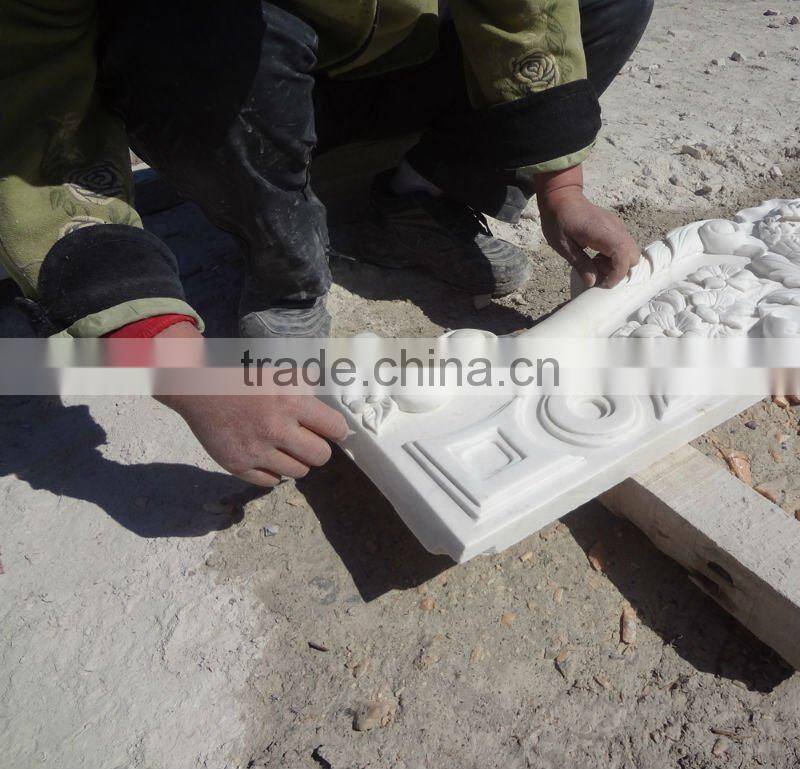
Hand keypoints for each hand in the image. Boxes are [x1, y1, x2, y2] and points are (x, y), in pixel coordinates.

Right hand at [154, 322, 347, 486]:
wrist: (199, 390)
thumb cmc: (243, 379)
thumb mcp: (279, 375)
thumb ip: (306, 390)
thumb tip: (333, 406)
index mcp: (290, 402)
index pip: (334, 428)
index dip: (337, 430)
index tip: (334, 432)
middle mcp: (276, 429)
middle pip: (320, 456)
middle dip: (318, 449)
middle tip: (309, 441)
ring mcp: (256, 450)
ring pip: (298, 472)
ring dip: (296, 461)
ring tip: (285, 448)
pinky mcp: (237, 465)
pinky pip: (271, 482)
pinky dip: (273, 472)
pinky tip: (267, 457)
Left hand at [535, 166, 640, 288]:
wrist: (562, 197)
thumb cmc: (558, 220)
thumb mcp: (563, 246)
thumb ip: (580, 264)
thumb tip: (593, 282)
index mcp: (602, 232)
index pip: (624, 256)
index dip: (617, 274)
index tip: (604, 283)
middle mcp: (615, 228)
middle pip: (633, 256)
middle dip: (619, 270)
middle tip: (598, 270)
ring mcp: (617, 226)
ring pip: (630, 251)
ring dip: (617, 263)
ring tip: (595, 262)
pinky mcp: (615, 227)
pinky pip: (624, 246)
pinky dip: (615, 256)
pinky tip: (597, 255)